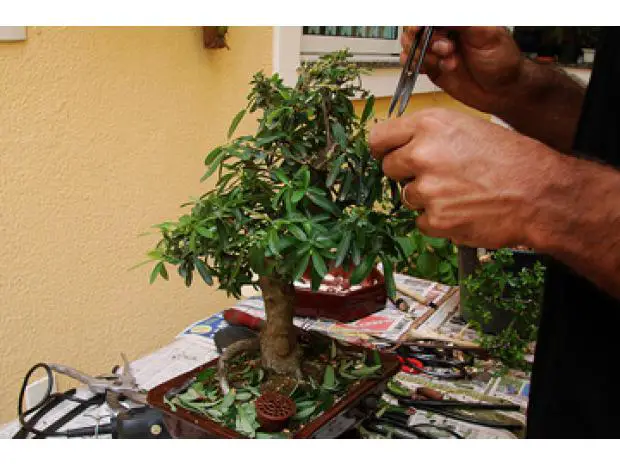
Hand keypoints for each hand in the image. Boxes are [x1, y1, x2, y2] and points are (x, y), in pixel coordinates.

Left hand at [369, 108, 561, 248]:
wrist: (540, 194)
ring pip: (407, 197)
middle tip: (437, 176)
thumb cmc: (512, 159)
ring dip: (426, 198)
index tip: (388, 155)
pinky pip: (422, 221)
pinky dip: (438, 220)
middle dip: (407, 174)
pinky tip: (464, 210)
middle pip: (389, 168)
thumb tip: (402, 146)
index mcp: (429, 125)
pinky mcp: (434, 220)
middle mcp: (422, 154)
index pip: (379, 138)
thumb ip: (430, 135)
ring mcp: (427, 189)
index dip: (384, 149)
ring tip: (460, 193)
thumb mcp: (468, 128)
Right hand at [401, 27, 523, 114]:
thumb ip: (462, 22)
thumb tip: (439, 15)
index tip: (419, 29)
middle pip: (417, 29)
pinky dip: (413, 65)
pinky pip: (413, 64)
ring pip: (413, 46)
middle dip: (425, 40)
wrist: (503, 92)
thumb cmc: (502, 62)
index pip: (432, 16)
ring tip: (446, 62)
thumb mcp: (486, 35)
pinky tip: (426, 67)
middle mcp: (446, 33)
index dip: (422, 22)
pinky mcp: (433, 69)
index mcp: (459, 21)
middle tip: (445, 50)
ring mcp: (438, 51)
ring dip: (424, 55)